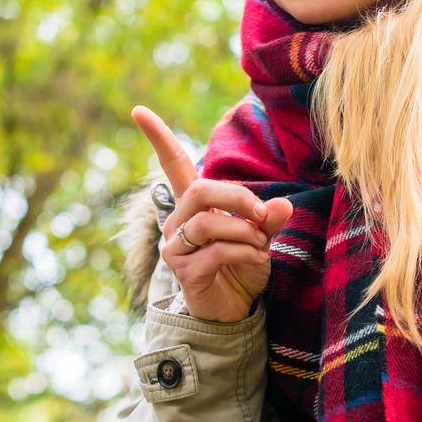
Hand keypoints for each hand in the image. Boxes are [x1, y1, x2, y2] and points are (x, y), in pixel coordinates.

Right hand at [132, 106, 293, 322]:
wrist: (232, 310)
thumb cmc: (241, 268)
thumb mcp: (259, 238)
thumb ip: (267, 219)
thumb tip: (282, 204)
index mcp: (193, 207)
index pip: (173, 166)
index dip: (159, 138)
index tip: (139, 110)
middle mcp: (177, 223)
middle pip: (200, 190)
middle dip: (238, 198)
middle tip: (262, 214)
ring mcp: (176, 248)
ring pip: (208, 223)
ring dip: (244, 231)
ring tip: (260, 245)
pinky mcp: (184, 272)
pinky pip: (217, 251)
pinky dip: (245, 253)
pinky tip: (257, 260)